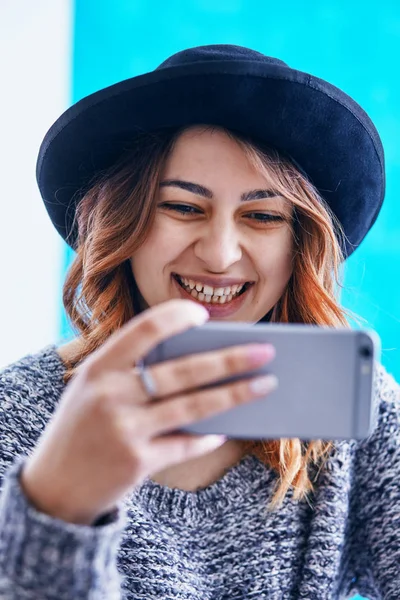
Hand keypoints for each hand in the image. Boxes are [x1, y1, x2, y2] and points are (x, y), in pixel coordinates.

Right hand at [21, 299, 275, 524]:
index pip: (145, 328)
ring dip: (236, 394)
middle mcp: (111, 394)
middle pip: (184, 370)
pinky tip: (226, 428)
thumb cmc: (82, 426)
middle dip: (231, 359)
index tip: (205, 314)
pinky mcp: (138, 462)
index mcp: (99, 367)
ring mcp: (124, 430)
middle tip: (267, 351)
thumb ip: (133, 372)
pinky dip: (208, 435)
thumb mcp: (94, 388)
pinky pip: (186, 444)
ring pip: (195, 406)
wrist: (53, 486)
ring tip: (266, 384)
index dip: (178, 317)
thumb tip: (201, 361)